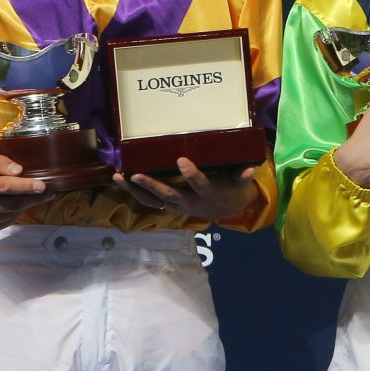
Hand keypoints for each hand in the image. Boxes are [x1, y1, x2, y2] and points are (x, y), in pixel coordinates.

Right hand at [0, 149, 47, 235]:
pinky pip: (6, 222)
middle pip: (12, 204)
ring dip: (26, 205)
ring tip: (32, 195)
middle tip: (49, 191)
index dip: (25, 186)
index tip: (43, 185)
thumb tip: (19, 170)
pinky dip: (15, 213)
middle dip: (34, 198)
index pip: (4, 187)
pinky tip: (15, 203)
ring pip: (12, 214)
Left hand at [113, 159, 259, 221]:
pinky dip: (133, 192)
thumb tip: (250, 169)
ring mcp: (176, 205)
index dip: (191, 174)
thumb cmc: (231, 190)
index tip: (181, 160)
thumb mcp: (239, 184)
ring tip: (119, 178)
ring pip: (152, 200)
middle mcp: (189, 201)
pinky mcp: (168, 205)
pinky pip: (148, 201)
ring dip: (134, 190)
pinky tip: (119, 181)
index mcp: (206, 194)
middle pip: (168, 195)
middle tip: (136, 174)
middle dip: (151, 185)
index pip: (199, 184)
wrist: (224, 210)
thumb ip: (242, 176)